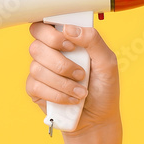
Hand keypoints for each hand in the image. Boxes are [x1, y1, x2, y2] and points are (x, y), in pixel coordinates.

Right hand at [25, 21, 121, 141]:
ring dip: (63, 82)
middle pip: (36, 45)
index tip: (69, 44)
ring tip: (81, 90)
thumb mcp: (107, 62)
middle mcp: (50, 53)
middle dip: (59, 60)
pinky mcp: (35, 90)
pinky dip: (58, 94)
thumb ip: (93, 40)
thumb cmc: (104, 87)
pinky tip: (72, 99)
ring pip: (37, 67)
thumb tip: (69, 29)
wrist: (98, 119)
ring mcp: (40, 71)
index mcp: (65, 40)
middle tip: (80, 71)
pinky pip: (36, 86)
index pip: (44, 24)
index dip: (50, 31)